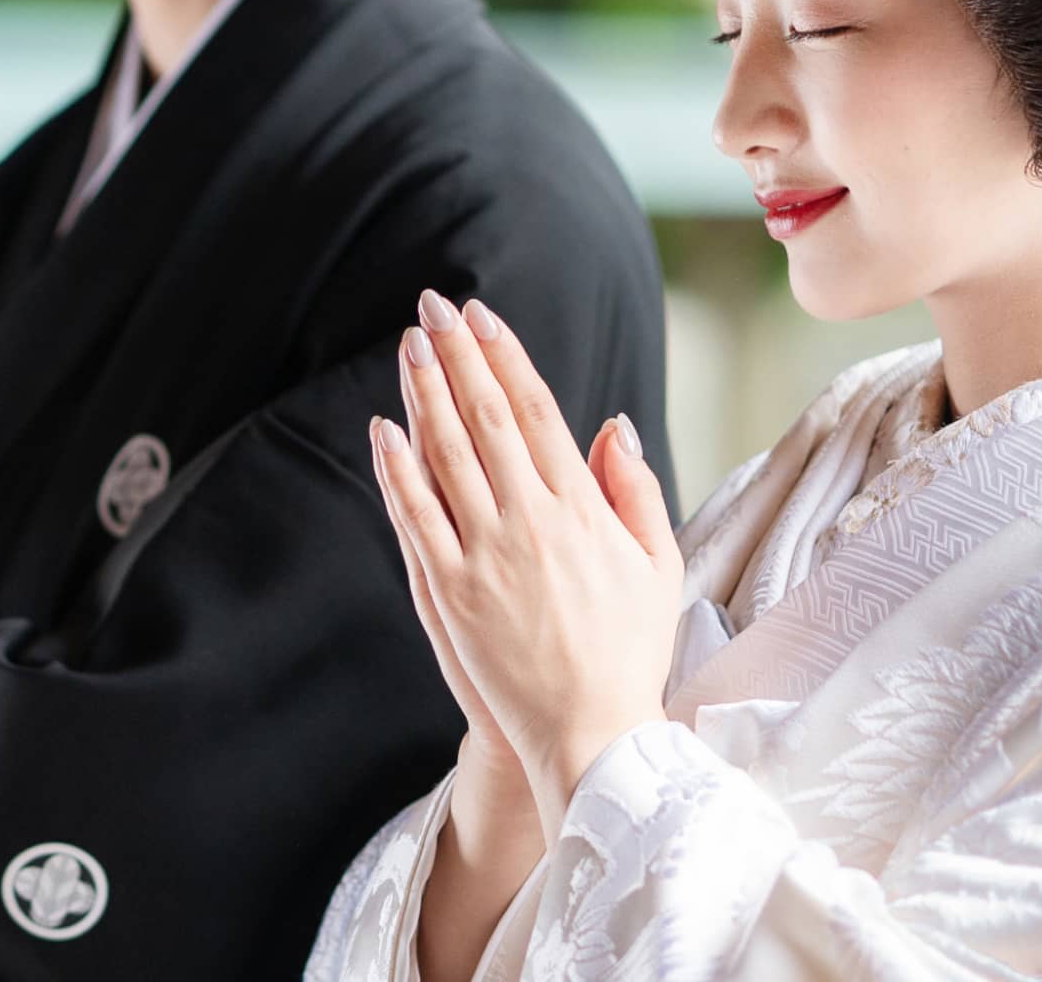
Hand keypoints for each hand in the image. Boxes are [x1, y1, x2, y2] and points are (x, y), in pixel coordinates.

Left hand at [373, 290, 682, 828]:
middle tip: (434, 307)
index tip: (482, 317)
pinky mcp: (449, 593)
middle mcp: (531, 523)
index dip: (505, 359)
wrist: (589, 733)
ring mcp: (485, 557)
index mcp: (583, 511)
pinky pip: (416, 516)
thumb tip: (612, 424)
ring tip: (409, 346)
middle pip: (486, 419)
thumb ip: (635, 490)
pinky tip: (383, 428)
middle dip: (457, 356)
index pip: (536, 413)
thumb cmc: (628, 651)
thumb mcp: (658, 565)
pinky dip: (397, 469)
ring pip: (447, 456)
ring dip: (425, 394)